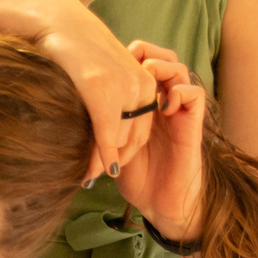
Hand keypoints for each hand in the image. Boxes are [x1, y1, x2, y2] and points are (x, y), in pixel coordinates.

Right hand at [34, 9, 159, 181]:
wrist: (62, 24)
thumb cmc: (76, 50)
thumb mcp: (104, 74)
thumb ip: (112, 97)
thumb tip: (105, 129)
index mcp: (144, 82)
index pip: (141, 129)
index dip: (126, 153)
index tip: (111, 169)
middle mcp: (140, 87)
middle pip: (133, 138)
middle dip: (116, 162)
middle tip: (95, 177)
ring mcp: (125, 90)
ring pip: (119, 140)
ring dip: (103, 163)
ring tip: (87, 176)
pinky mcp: (104, 93)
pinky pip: (107, 135)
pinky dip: (102, 156)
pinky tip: (94, 170)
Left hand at [113, 42, 205, 244]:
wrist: (160, 203)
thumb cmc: (136, 180)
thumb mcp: (108, 150)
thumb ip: (95, 132)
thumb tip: (63, 119)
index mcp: (141, 106)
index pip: (136, 67)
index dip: (123, 59)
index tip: (104, 64)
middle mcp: (161, 104)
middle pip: (157, 59)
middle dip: (142, 54)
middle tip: (126, 60)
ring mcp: (177, 112)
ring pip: (178, 69)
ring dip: (161, 68)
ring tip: (145, 77)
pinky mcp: (192, 123)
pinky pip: (194, 94)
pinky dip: (179, 92)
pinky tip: (162, 105)